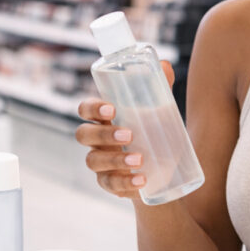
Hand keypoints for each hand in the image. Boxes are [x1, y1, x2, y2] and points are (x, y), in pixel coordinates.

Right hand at [75, 60, 174, 199]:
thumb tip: (164, 65)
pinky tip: (141, 180)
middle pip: (83, 135)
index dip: (92, 108)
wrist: (166, 169)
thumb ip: (160, 88)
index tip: (111, 109)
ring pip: (93, 161)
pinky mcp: (110, 183)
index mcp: (104, 118)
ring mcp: (101, 163)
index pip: (85, 109)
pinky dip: (124, 183)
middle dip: (103, 134)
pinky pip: (110, 185)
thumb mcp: (159, 110)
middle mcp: (96, 140)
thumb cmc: (155, 132)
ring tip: (139, 159)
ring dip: (115, 160)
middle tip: (128, 135)